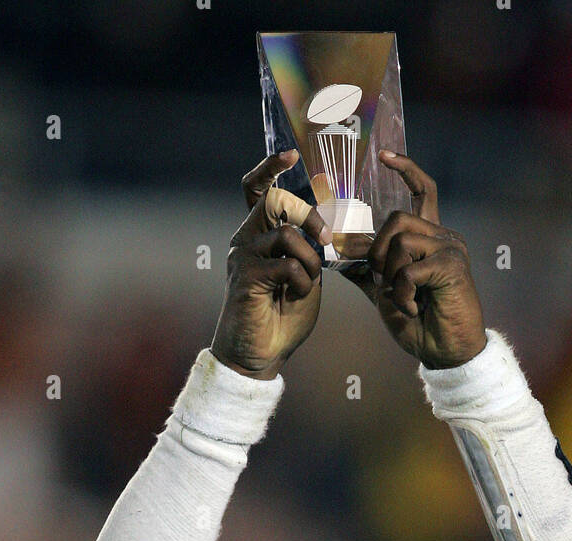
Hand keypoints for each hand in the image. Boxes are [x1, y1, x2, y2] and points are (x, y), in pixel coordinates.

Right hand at [211, 150, 331, 378]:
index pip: (257, 189)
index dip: (271, 167)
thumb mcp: (305, 278)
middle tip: (326, 237)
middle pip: (276, 199)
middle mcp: (246, 239)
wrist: (259, 356)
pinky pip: (287, 263)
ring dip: (310, 260)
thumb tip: (329, 228)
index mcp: (259, 235)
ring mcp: (243, 255)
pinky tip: (297, 295)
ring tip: (307, 284)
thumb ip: (310, 252)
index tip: (291, 154)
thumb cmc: (282, 319)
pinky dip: (302, 280)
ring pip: (287, 234)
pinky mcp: (246, 276)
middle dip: (308, 214)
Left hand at [342, 151, 486, 370]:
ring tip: (402, 299)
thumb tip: (337, 255)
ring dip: (390, 275)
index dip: (405, 169)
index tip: (384, 155)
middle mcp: (443, 237)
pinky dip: (402, 293)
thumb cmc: (420, 325)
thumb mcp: (385, 294)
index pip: (422, 190)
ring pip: (401, 241)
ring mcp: (451, 249)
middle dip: (378, 251)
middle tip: (382, 281)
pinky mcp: (452, 266)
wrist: (446, 353)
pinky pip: (410, 269)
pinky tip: (413, 308)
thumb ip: (367, 272)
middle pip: (397, 218)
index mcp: (430, 238)